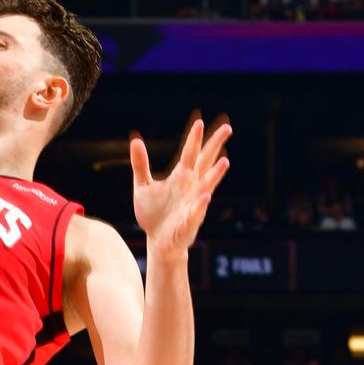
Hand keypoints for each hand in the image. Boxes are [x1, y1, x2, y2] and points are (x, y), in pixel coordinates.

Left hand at [131, 115, 231, 255]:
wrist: (158, 242)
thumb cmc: (154, 215)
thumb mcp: (142, 186)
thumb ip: (140, 164)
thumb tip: (135, 140)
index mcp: (181, 177)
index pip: (189, 153)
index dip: (193, 139)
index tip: (198, 122)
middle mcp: (192, 186)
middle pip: (205, 162)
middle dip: (215, 146)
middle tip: (227, 128)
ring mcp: (193, 203)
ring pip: (207, 185)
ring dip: (216, 174)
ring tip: (225, 162)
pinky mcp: (189, 221)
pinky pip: (196, 212)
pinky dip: (200, 205)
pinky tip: (205, 197)